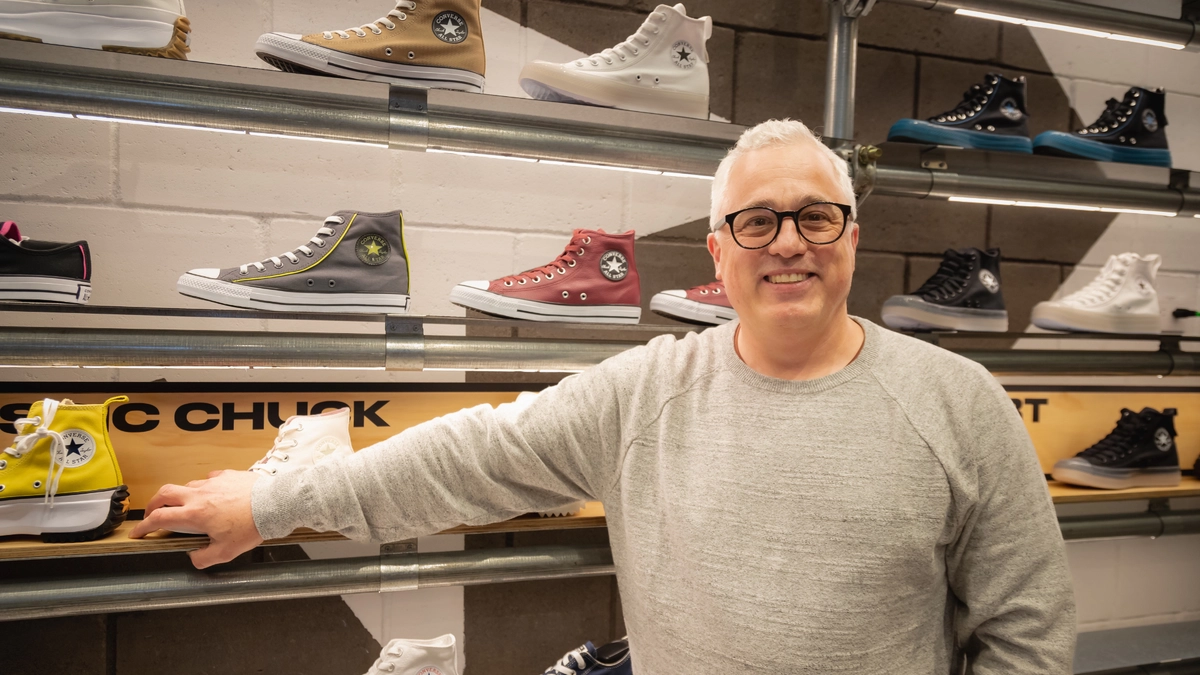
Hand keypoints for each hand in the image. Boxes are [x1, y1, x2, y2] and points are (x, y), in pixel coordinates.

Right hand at [129, 469, 264, 568]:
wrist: (274, 504)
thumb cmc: (252, 526)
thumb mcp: (226, 552)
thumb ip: (204, 557)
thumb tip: (193, 557)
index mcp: (194, 514)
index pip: (159, 518)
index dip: (144, 526)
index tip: (138, 532)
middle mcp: (199, 495)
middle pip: (164, 494)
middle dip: (153, 505)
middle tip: (152, 515)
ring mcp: (213, 482)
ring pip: (186, 485)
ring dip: (178, 496)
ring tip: (183, 506)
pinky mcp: (227, 475)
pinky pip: (208, 479)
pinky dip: (202, 487)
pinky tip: (210, 494)